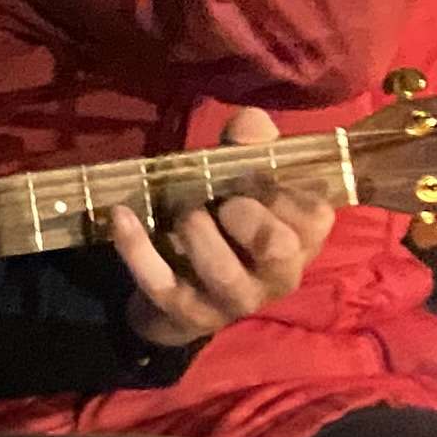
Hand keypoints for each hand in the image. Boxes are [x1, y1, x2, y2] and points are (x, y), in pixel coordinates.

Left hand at [111, 106, 337, 347]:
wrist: (182, 286)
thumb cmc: (227, 223)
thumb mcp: (243, 181)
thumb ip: (251, 148)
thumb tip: (248, 122)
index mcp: (303, 240)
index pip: (315, 216)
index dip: (281, 190)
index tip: (250, 173)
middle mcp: (279, 275)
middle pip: (276, 248)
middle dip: (246, 215)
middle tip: (223, 200)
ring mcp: (235, 300)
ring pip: (223, 272)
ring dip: (197, 233)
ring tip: (183, 212)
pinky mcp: (190, 314)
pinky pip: (162, 284)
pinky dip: (137, 248)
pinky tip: (122, 215)